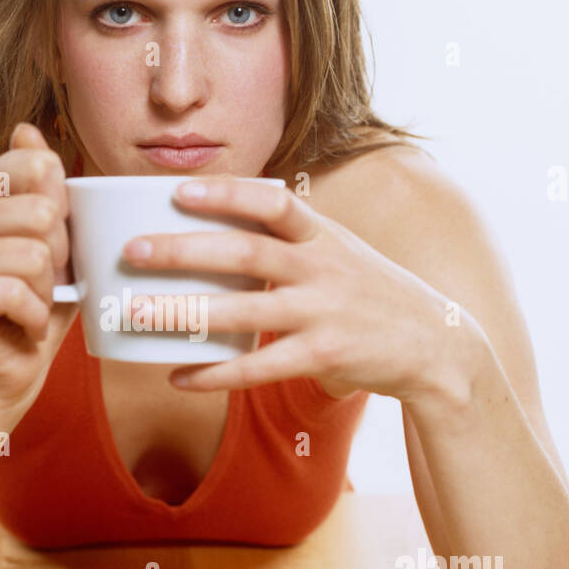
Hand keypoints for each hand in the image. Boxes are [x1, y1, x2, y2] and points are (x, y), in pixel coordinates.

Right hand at [0, 123, 78, 413]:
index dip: (64, 214)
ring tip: (30, 307)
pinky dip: (34, 318)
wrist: (11, 369)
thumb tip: (26, 129)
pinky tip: (21, 327)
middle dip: (58, 258)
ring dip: (46, 293)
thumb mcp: (54, 236)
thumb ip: (44, 183)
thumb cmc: (37, 299)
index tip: (50, 245)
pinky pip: (17, 292)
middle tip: (39, 285)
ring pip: (34, 257)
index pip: (39, 169)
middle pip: (43, 215)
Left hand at [121, 176, 462, 401]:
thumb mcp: (339, 254)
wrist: (434, 347)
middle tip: (133, 250)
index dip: (225, 193)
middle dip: (184, 250)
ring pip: (242, 310)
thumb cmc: (369, 296)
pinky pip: (257, 368)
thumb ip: (289, 245)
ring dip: (184, 311)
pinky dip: (214, 375)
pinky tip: (178, 377)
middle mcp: (321, 268)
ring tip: (137, 314)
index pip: (271, 202)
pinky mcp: (323, 357)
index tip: (177, 190)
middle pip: (244, 252)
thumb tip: (216, 237)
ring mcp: (322, 313)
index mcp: (322, 236)